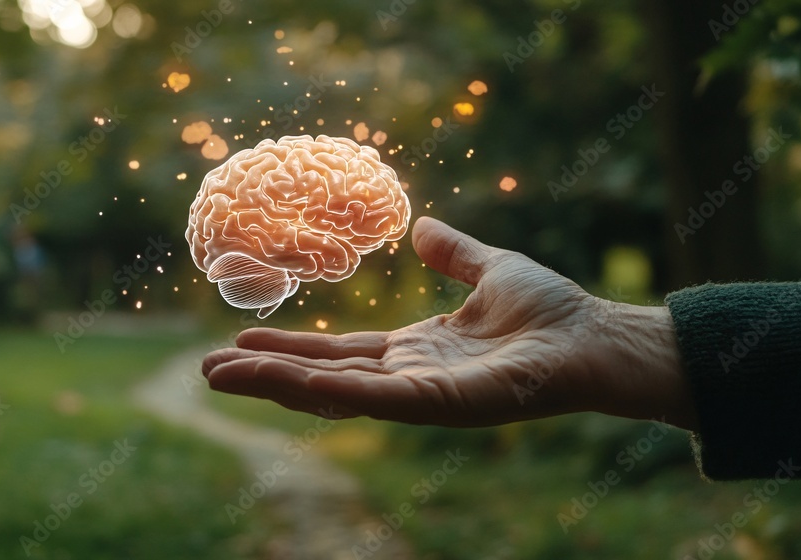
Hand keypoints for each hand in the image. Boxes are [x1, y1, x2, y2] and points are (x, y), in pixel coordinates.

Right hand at [202, 217, 697, 429]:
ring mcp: (420, 395)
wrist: (592, 337)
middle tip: (208, 370)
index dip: (290, 347)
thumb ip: (453, 252)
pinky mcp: (439, 403)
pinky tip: (283, 380)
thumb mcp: (489, 267)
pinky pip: (373, 399)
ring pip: (335, 392)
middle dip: (265, 374)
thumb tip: (421, 226)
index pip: (339, 352)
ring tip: (221, 376)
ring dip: (276, 385)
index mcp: (414, 350)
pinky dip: (325, 390)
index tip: (241, 337)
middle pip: (323, 378)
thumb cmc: (548, 309)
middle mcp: (408, 378)